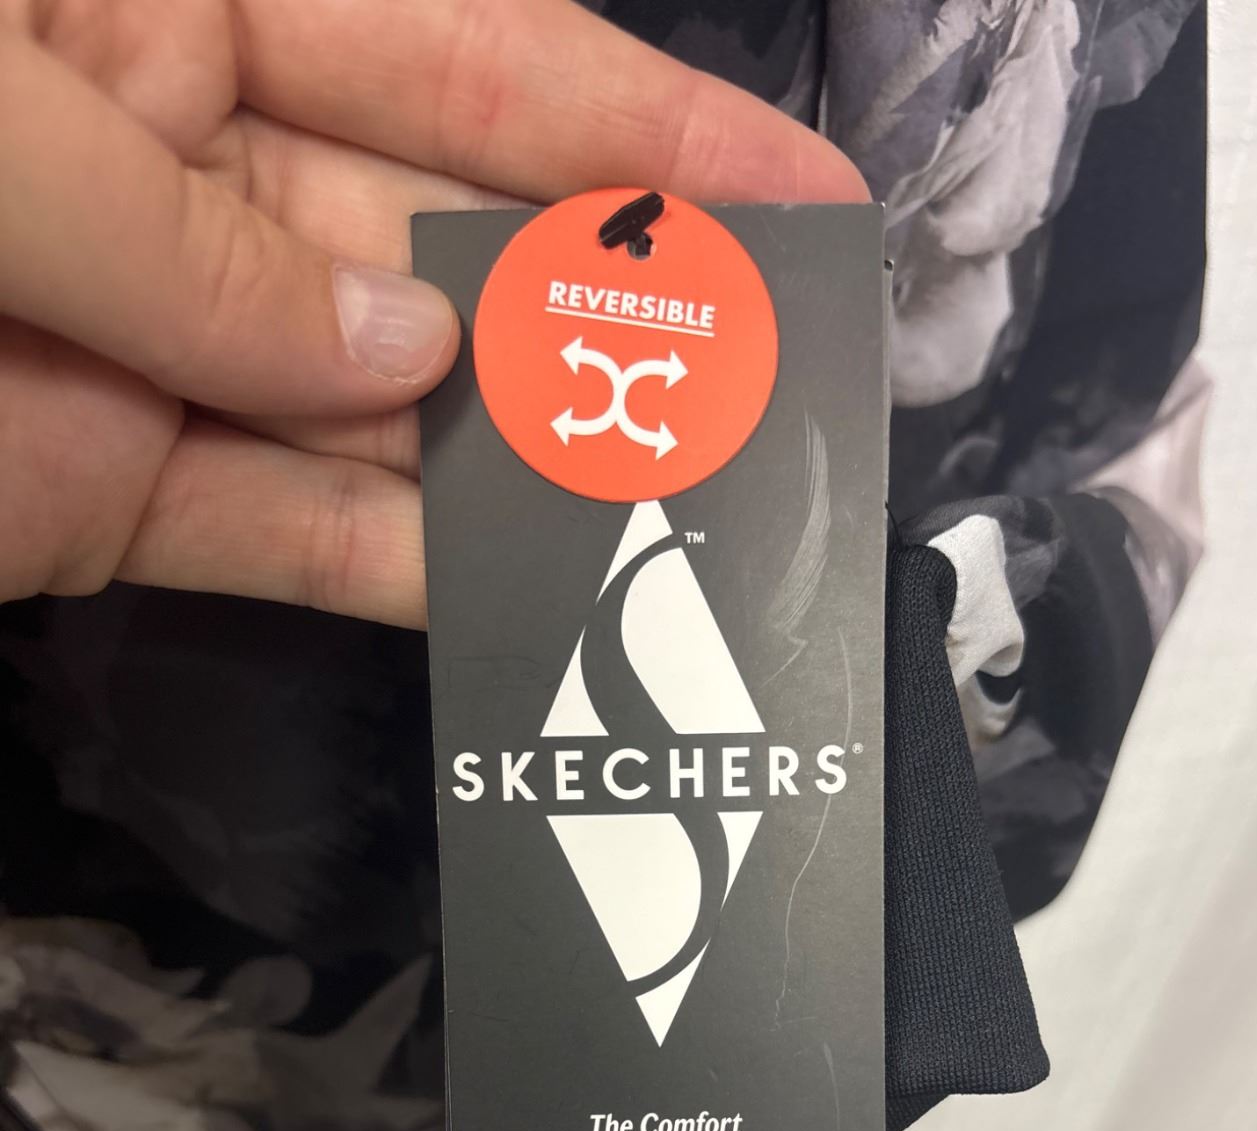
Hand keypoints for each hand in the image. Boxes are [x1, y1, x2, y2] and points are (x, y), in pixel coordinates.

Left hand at [0, 0, 863, 626]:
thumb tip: (413, 354)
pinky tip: (532, 599)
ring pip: (386, 409)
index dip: (648, 128)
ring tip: (700, 512)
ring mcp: (149, 344)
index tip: (806, 201)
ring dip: (535, 466)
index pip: (465, 56)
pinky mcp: (101, 497)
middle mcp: (180, 159)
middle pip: (451, 242)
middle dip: (612, 316)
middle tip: (777, 388)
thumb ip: (204, 245)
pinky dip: (402, 572)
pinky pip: (283, 535)